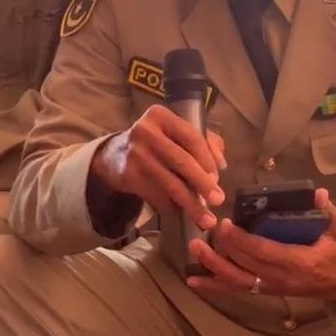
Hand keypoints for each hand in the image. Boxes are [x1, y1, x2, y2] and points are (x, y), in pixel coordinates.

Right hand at [91, 105, 225, 229]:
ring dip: (191, 203)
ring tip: (207, 219)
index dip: (207, 158)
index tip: (217, 177)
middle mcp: (146, 131)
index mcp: (161, 116)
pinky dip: (172, 207)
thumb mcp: (176, 132)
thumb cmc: (157, 142)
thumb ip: (204, 141)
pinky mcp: (128, 176)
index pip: (192, 136)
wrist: (115, 155)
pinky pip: (156, 195)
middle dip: (203, 183)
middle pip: (182, 160)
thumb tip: (220, 163)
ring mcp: (135, 154)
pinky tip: (183, 214)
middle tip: (218, 200)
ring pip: (170, 183)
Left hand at [187, 189, 335, 300]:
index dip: (242, 241)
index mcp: (298, 262)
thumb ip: (329, 211)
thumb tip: (318, 193)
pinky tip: (194, 281)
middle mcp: (281, 279)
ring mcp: (272, 287)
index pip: (265, 253)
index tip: (226, 225)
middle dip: (223, 248)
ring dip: (213, 267)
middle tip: (208, 227)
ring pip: (237, 281)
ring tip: (193, 251)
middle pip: (245, 266)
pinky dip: (215, 285)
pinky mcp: (266, 289)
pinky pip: (238, 288)